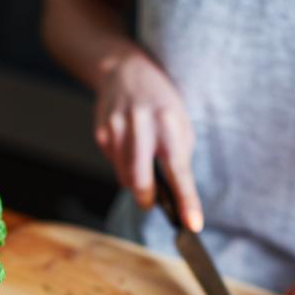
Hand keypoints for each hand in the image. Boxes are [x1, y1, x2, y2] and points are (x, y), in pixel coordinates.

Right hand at [94, 51, 202, 230]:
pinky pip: (114, 165)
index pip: (179, 169)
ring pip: (125, 177)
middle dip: (147, 198)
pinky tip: (129, 147)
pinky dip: (124, 167)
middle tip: (152, 201)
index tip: (192, 224)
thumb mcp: (180, 122)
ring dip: (136, 181)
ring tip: (143, 161)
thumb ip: (178, 155)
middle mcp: (141, 124)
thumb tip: (175, 195)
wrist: (124, 70)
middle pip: (141, 180)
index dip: (186, 199)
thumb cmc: (160, 102)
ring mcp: (116, 128)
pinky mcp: (101, 133)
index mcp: (169, 121)